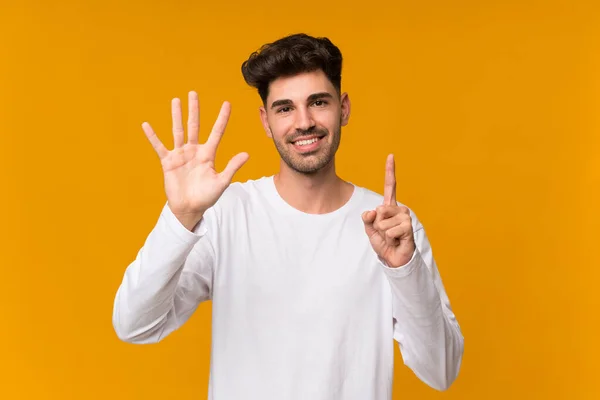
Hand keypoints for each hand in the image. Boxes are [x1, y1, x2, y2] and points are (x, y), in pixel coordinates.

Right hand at [142, 91, 248, 229]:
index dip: (222, 118)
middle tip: (193, 93)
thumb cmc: (206, 197)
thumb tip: (246, 154)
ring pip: (178, 131)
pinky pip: (159, 147)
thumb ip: (232, 167)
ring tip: (176, 100)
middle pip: (194, 126)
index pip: (216, 132)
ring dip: (176, 116)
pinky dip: (153, 137)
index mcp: (208, 154)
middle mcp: (194, 151)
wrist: (189, 208)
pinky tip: (146, 125)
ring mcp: (180, 155)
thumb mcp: (222, 182)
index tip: (227, 103)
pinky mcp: (168, 162)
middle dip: (194, 110)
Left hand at [362, 154, 415, 267]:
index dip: (390, 171)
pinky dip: (390, 238)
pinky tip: (396, 240)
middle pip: (379, 209)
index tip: (391, 156)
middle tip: (385, 232)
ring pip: (383, 221)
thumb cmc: (384, 242)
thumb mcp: (370, 229)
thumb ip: (367, 218)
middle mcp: (399, 208)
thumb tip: (374, 211)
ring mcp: (405, 216)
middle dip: (376, 224)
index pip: (390, 186)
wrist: (393, 258)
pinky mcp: (408, 226)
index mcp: (389, 206)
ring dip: (383, 233)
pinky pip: (390, 230)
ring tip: (391, 237)